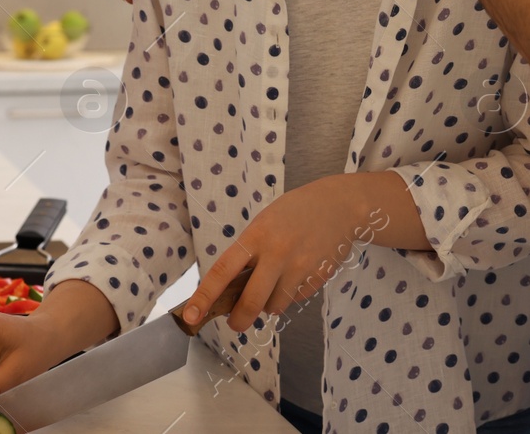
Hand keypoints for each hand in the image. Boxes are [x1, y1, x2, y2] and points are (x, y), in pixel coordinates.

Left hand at [179, 175, 381, 334]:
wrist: (339, 205)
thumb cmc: (294, 213)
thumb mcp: (264, 223)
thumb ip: (249, 253)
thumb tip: (231, 291)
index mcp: (256, 235)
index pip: (222, 271)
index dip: (204, 297)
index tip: (190, 316)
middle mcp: (276, 252)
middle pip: (250, 301)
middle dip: (239, 320)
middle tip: (236, 324)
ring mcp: (299, 267)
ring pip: (274, 306)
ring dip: (269, 304)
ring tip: (277, 281)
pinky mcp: (317, 278)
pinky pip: (295, 299)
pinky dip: (290, 294)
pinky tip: (298, 272)